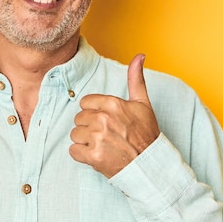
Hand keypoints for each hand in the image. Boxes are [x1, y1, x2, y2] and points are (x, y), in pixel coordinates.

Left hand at [69, 54, 159, 177]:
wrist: (149, 166)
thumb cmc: (146, 135)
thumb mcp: (142, 104)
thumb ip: (136, 78)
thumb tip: (140, 55)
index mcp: (113, 104)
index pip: (85, 103)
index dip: (94, 112)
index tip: (106, 121)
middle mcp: (103, 119)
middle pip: (79, 118)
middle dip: (89, 127)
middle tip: (106, 135)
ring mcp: (98, 138)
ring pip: (75, 134)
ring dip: (85, 141)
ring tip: (102, 145)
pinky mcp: (93, 156)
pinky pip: (73, 151)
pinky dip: (82, 155)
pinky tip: (96, 155)